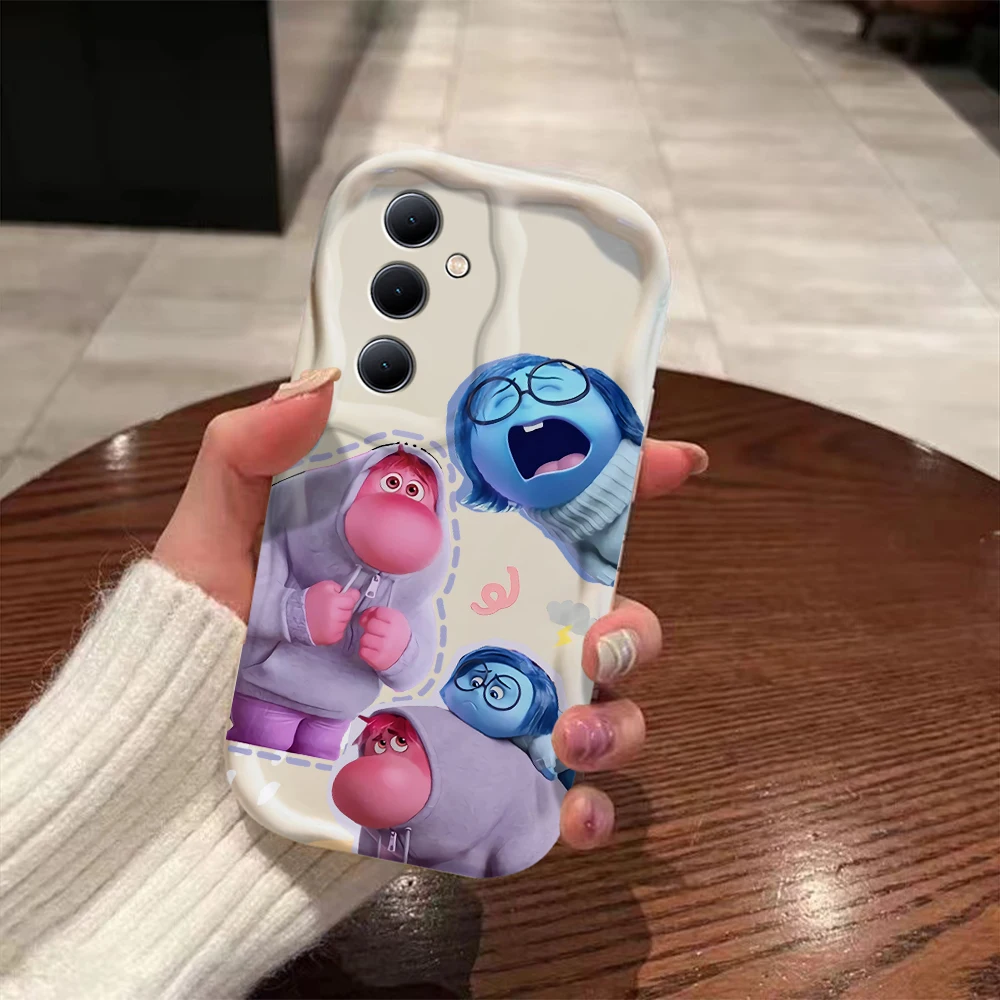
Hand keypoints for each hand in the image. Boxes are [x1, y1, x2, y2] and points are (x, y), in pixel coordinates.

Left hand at [154, 372, 706, 852]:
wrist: (172, 792)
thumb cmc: (199, 658)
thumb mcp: (214, 543)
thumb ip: (251, 454)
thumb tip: (319, 381)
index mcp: (434, 561)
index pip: (538, 510)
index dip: (613, 478)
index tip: (666, 457)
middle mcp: (471, 632)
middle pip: (597, 612)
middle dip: (634, 618)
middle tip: (601, 630)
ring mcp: (480, 713)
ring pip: (599, 705)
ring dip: (617, 715)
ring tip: (570, 730)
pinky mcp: (475, 791)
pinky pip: (558, 801)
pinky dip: (587, 807)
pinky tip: (572, 806)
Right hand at [305, 580, 360, 644]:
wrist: (295, 617)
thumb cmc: (310, 600)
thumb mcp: (325, 586)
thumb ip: (340, 588)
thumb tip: (353, 594)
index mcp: (335, 601)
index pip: (353, 599)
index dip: (348, 597)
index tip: (342, 598)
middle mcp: (336, 616)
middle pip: (350, 611)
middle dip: (343, 608)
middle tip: (331, 607)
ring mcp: (334, 629)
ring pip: (346, 622)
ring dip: (340, 619)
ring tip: (327, 616)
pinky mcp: (331, 638)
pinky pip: (341, 632)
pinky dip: (336, 628)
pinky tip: (326, 624)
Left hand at [357, 606, 410, 670]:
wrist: (404, 653)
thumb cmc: (395, 632)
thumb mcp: (392, 618)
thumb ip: (377, 612)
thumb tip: (363, 617)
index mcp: (396, 620)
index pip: (378, 612)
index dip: (375, 615)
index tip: (378, 620)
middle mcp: (392, 633)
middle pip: (370, 625)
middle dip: (369, 628)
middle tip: (376, 632)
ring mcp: (385, 647)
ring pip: (364, 639)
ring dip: (367, 640)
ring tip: (375, 642)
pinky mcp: (378, 659)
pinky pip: (362, 652)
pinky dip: (366, 651)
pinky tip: (373, 650)